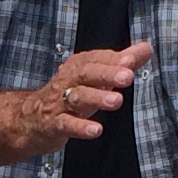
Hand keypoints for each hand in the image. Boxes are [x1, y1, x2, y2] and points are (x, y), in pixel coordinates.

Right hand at [12, 43, 153, 156]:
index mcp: (79, 67)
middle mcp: (68, 81)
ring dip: (97, 98)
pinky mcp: (54, 124)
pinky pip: (66, 124)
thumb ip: (122, 63)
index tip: (131, 59)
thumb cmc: (69, 94)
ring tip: (117, 101)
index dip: (113, 59)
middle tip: (127, 75)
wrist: (30, 118)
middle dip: (107, 73)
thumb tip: (146, 48)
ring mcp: (60, 103)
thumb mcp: (95, 77)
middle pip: (87, 73)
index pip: (96, 59)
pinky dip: (80, 127)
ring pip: (78, 97)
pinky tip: (96, 130)